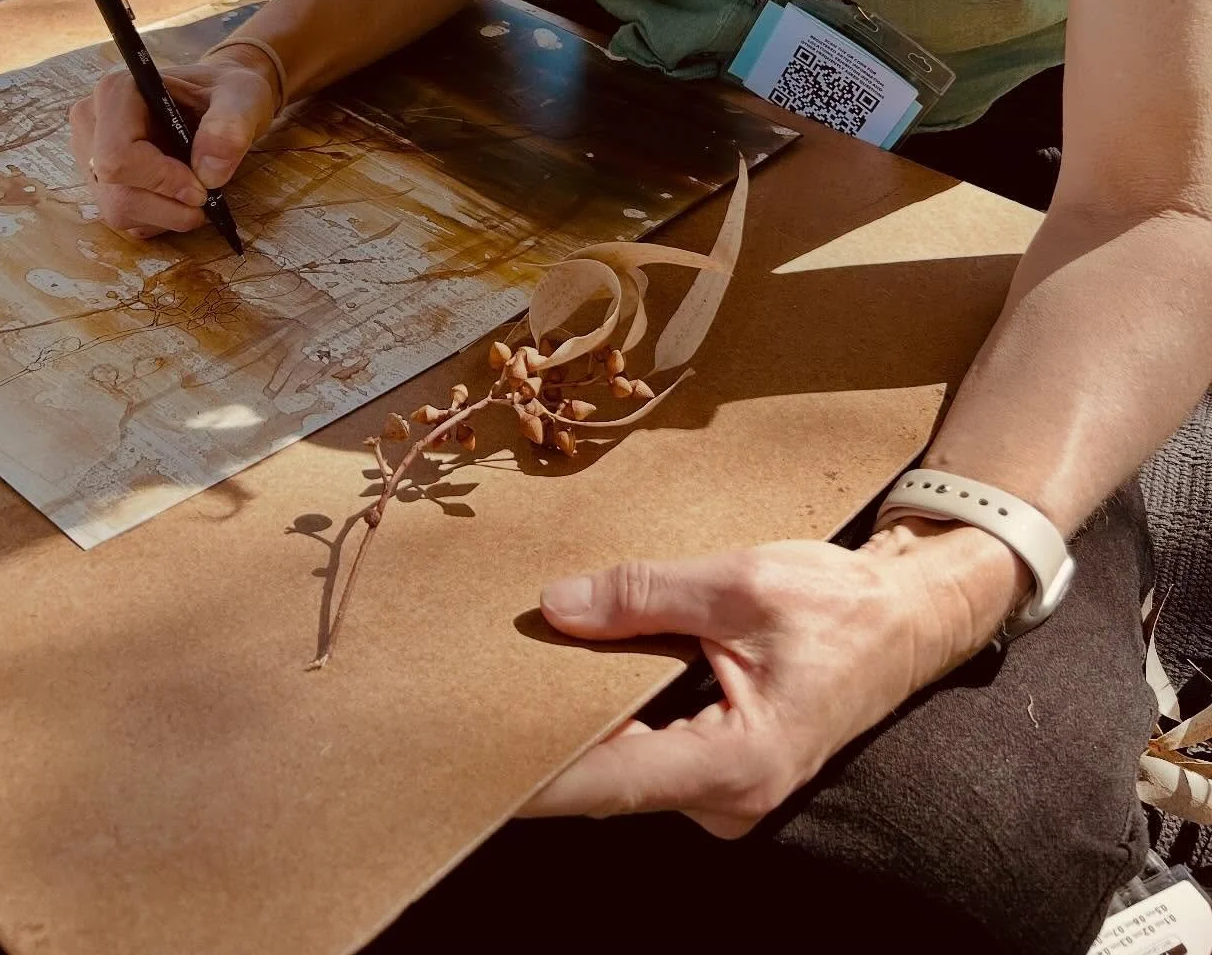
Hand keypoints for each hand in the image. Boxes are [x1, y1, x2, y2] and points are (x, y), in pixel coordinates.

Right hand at [68, 47, 278, 239]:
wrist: (218, 100)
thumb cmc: (224, 92)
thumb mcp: (241, 96)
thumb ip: (230, 125)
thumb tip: (209, 173)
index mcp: (116, 92)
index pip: (117, 155)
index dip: (162, 180)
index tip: (202, 187)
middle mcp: (93, 124)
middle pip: (117, 191)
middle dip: (170, 205)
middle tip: (206, 194)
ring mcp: (91, 157)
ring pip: (120, 211)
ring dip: (169, 215)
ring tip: (197, 188)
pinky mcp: (102, 184)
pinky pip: (127, 220)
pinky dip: (162, 218)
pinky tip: (180, 194)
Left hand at [523, 523, 1021, 837]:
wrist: (909, 615)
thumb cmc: (839, 604)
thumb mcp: (740, 582)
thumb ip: (646, 596)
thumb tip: (557, 605)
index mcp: (736, 762)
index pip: (608, 781)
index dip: (533, 773)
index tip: (470, 763)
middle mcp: (727, 796)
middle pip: (609, 774)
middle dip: (546, 731)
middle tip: (478, 686)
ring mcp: (725, 790)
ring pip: (628, 761)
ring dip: (581, 715)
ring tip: (522, 664)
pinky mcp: (723, 767)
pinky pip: (651, 748)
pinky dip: (616, 711)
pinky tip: (582, 665)